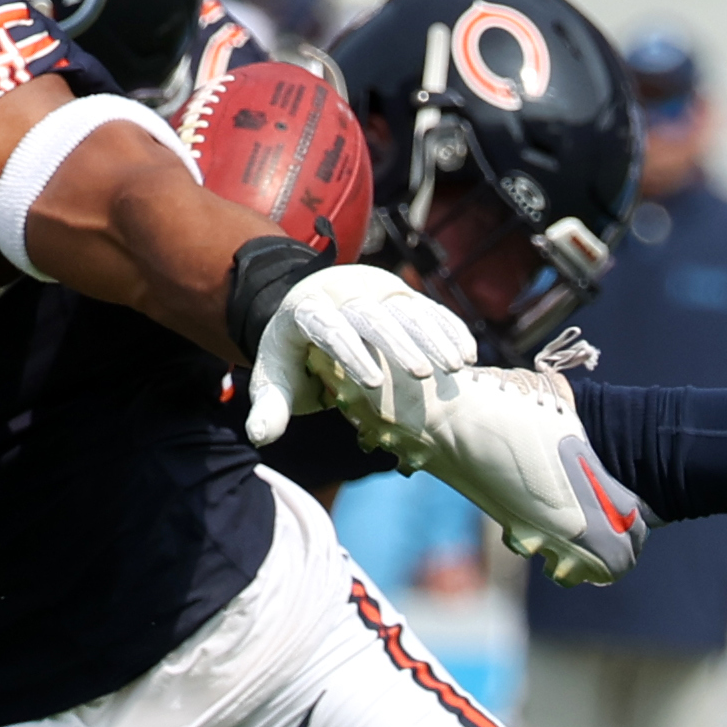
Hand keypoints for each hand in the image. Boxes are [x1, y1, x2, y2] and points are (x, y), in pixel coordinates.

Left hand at [243, 264, 476, 446]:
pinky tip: (468, 357)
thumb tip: (259, 436)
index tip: (371, 383)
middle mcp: (343, 293)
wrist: (308, 304)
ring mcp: (375, 290)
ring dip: (433, 337)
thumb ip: (269, 406)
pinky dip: (449, 329)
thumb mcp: (273, 379)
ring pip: (407, 308)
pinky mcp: (400, 294)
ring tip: (456, 369)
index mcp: (306, 311)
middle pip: (372, 314)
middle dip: (398, 343)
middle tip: (422, 376)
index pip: (328, 327)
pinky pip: (429, 308)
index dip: (349, 352)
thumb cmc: (291, 355)